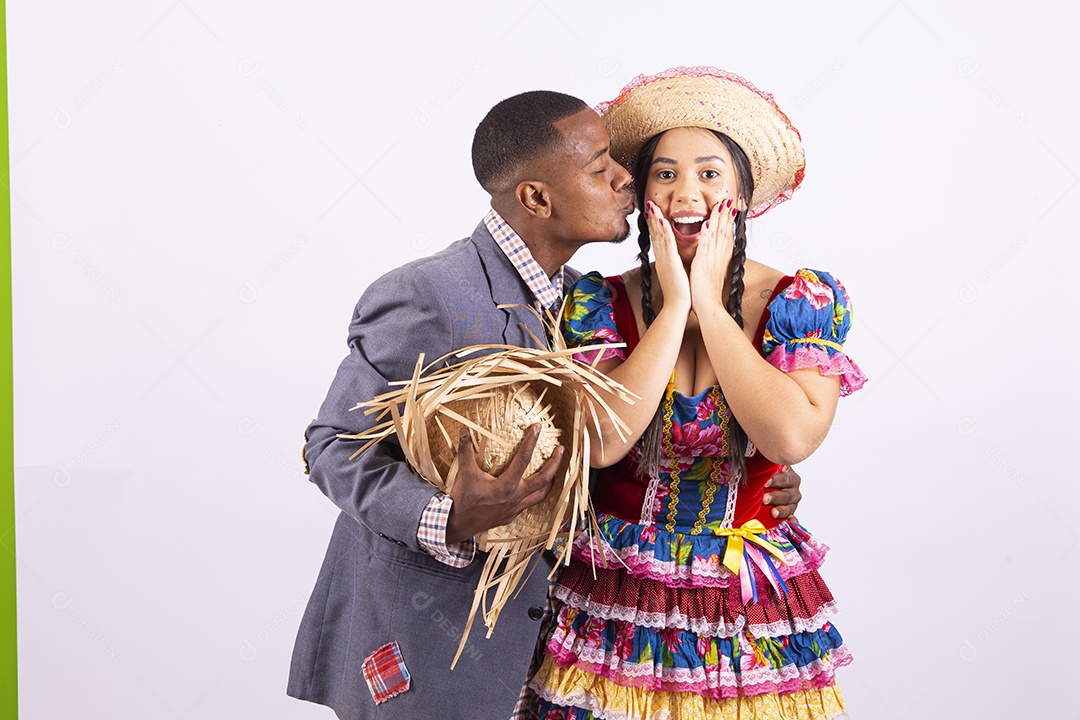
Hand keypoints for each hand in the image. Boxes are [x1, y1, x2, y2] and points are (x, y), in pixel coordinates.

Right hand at [445, 425, 562, 543]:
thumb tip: (464, 430)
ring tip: (555, 469)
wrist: (458, 524)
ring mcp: (515, 508)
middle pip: (543, 480)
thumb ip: (466, 450)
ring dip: (550, 481)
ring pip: (541, 495)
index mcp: (506, 485)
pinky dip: (535, 494)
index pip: (523, 459)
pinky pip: (529, 504)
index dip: (531, 441)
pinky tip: (534, 488)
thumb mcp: (465, 472)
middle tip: (561, 449)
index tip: (537, 427)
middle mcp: (515, 497)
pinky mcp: (512, 516)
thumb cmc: (463, 498)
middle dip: (555, 463)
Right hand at [644, 201, 690, 312]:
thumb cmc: (680, 294)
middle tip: (649, 205)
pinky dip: (664, 231)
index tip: (653, 214)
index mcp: (664, 261)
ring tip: (652, 206)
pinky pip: (667, 243)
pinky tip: (662, 220)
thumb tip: (678, 260)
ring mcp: (665, 259)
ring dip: (655, 219)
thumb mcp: (677, 275)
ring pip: (659, 235)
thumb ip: (676, 265)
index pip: (659, 239)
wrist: (678, 306)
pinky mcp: (671, 261)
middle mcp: (662, 258)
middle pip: (655, 234)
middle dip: (652, 218)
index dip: (655, 225)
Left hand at [689, 199, 735, 310]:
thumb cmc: (708, 293)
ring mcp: (711, 259)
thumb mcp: (712, 272)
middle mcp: (718, 256)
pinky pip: (705, 247)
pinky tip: (707, 224)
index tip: (730, 208)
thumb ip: (713, 261)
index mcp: (720, 258)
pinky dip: (706, 235)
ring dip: (718, 219)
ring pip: (716, 235)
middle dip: (726, 214)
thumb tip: (713, 255)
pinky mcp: (702, 264)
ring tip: (721, 204)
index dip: (728, 221)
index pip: (725, 235)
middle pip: (724, 231)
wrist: (708, 307)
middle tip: (729, 200)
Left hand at [762, 464, 801, 519]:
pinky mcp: (789, 513)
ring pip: (791, 506)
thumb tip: (744, 453)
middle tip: (765, 499)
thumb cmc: (761, 474)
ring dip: (782, 510)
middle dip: (776, 497)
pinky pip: (793, 518)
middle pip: (789, 493)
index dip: (776, 480)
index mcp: (788, 474)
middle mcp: (792, 487)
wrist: (762, 486)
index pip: (786, 477)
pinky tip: (789, 522)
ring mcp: (792, 501)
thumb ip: (758, 463)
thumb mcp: (761, 466)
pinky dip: (792, 521)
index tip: (765, 483)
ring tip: (773, 512)